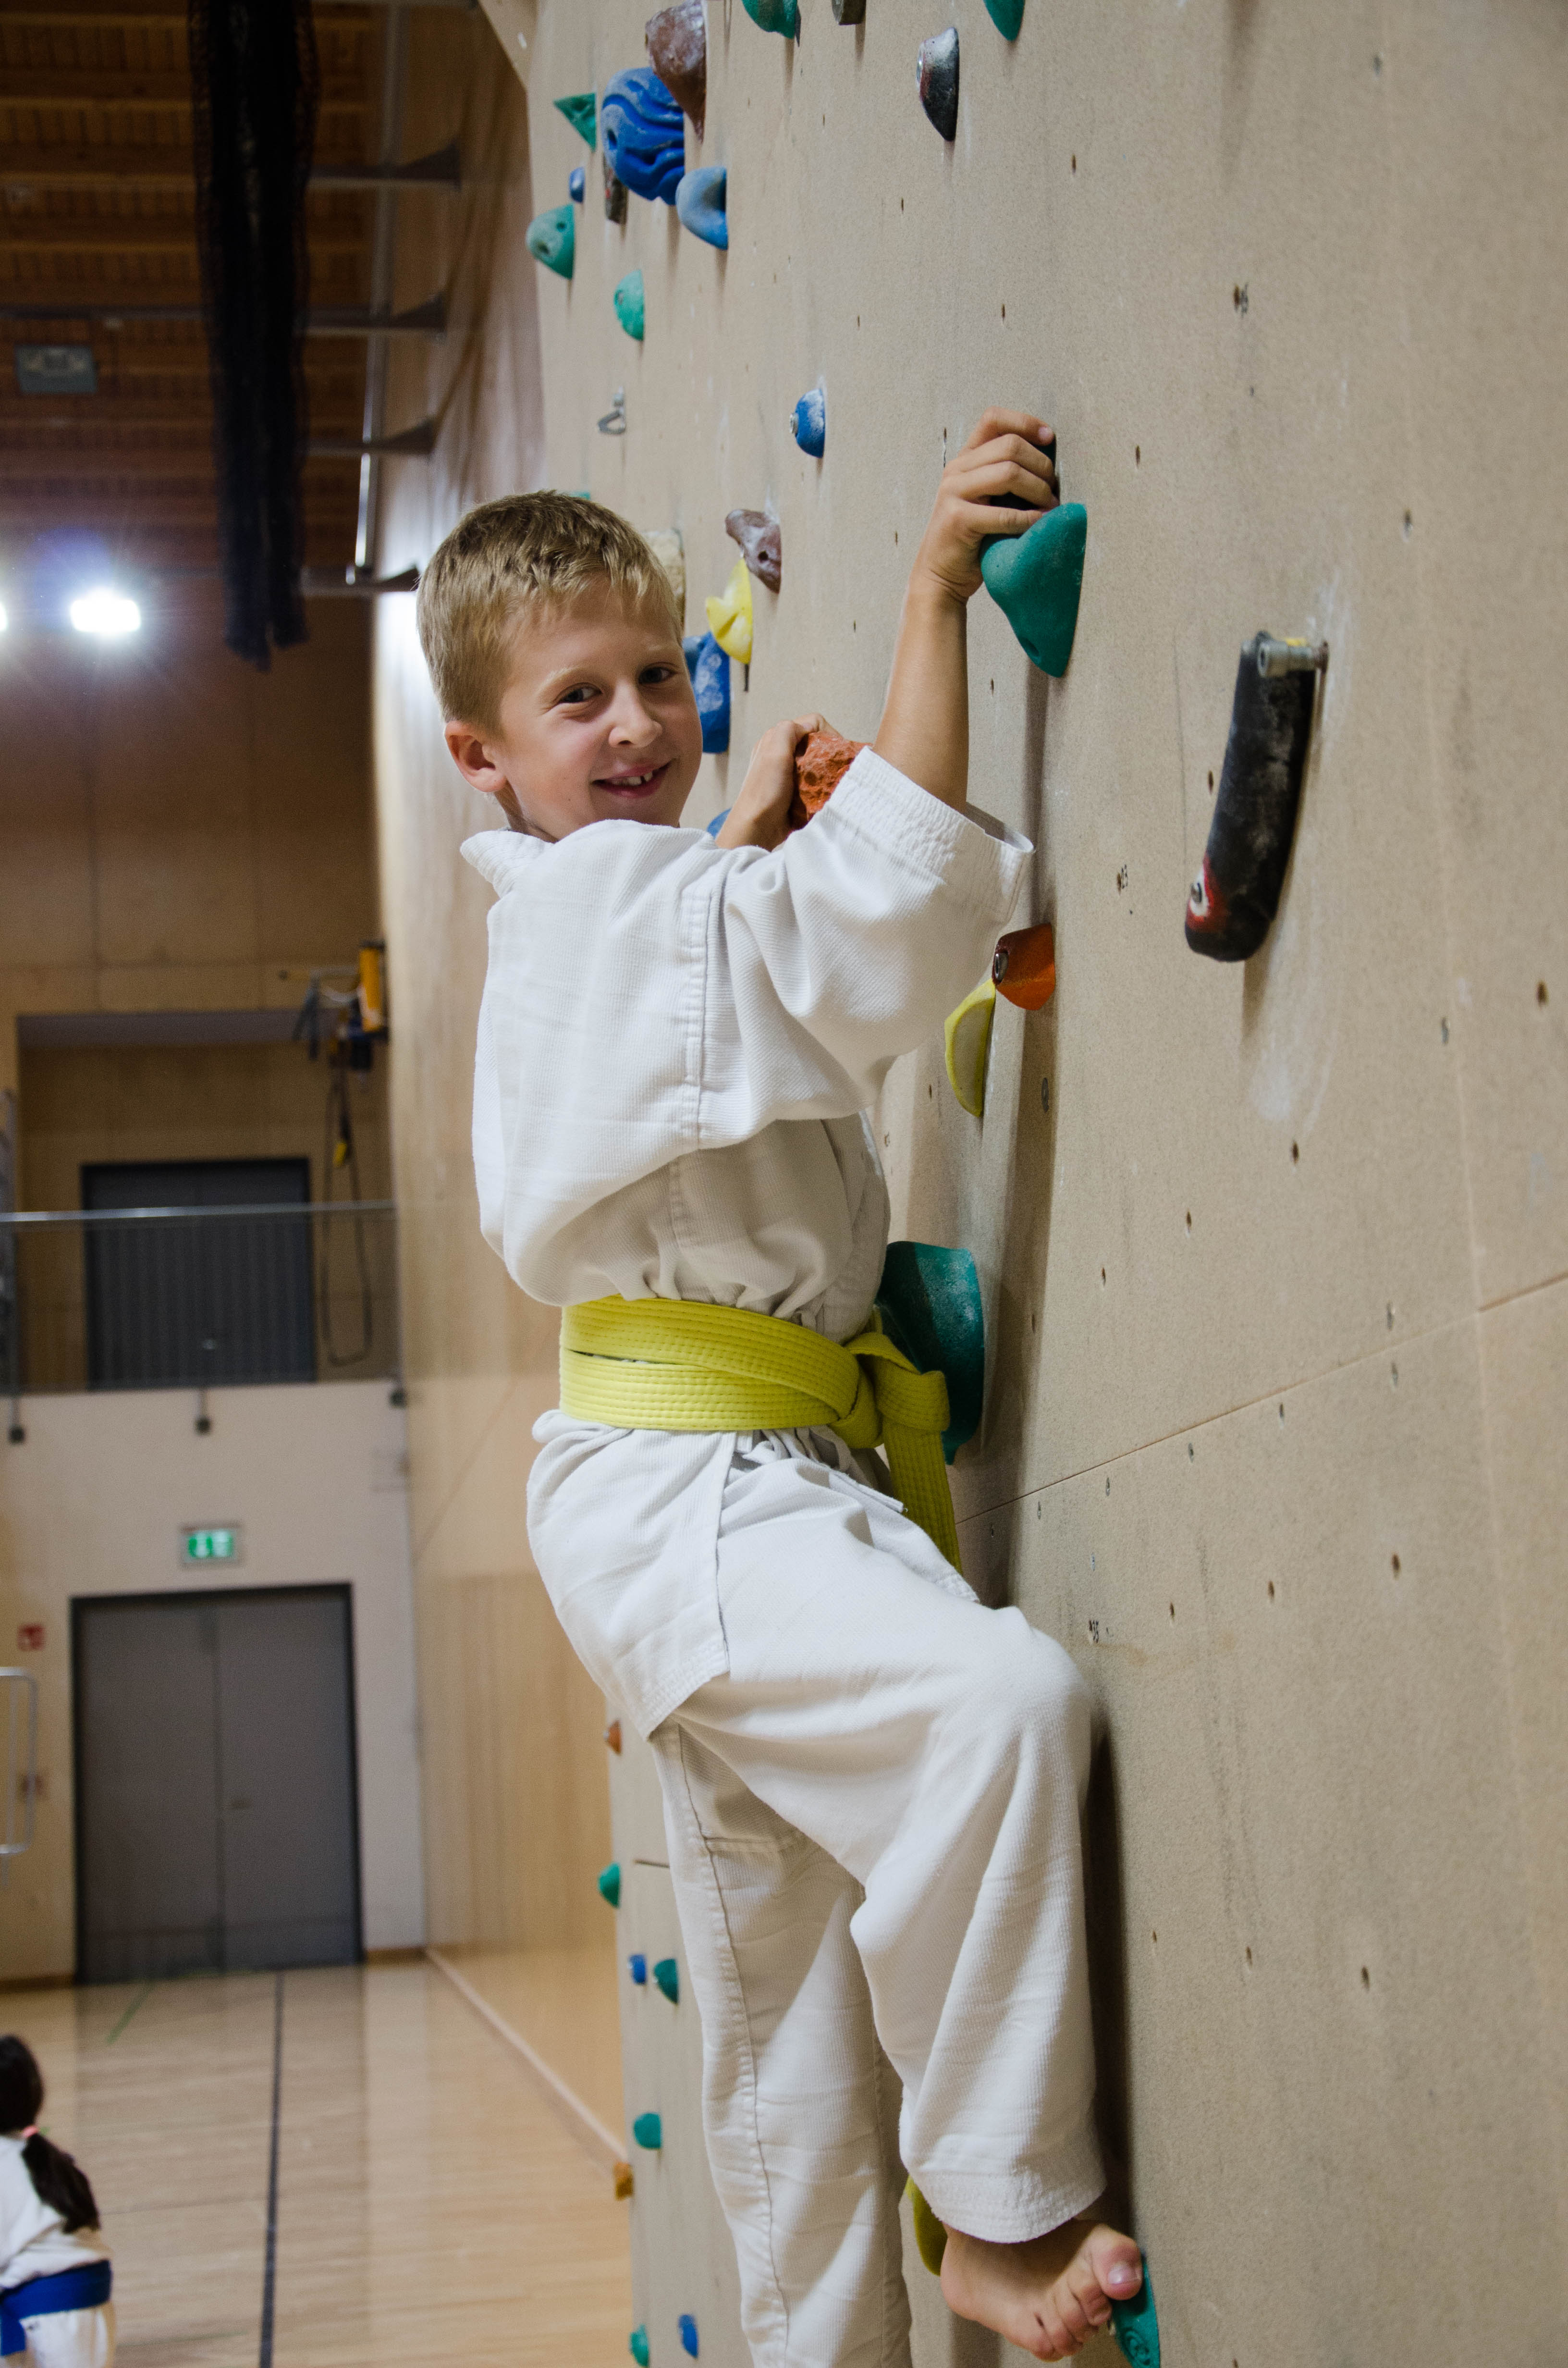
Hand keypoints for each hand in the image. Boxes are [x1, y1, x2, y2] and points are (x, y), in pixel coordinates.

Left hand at [713, 713, 831, 849]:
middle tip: (832, 769)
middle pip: (815, 743)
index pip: (812, 724)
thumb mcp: (775, 752)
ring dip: (825, 772)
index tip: (836, 752)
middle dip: (827, 755)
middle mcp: (781, 753)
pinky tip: (819, 795)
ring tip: (826, 784)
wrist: (756, 828)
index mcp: (776, 739)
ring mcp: (787, 773)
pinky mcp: (792, 791)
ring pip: (816, 763)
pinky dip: (820, 787)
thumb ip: (789, 730)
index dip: (828, 734)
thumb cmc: (764, 792)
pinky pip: (813, 782)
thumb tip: (810, 726)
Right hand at [911, 409, 1056, 604]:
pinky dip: (1029, 519)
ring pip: (1009, 472)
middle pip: (1009, 445)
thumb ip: (1004, 475)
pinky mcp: (957, 520)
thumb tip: (1050, 461)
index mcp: (964, 459)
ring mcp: (953, 493)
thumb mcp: (986, 498)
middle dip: (1041, 464)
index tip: (1049, 438)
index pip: (993, 419)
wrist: (940, 577)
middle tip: (1054, 487)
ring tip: (1050, 506)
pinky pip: (1005, 514)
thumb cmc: (973, 539)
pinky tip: (1041, 524)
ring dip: (1038, 489)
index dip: (1025, 422)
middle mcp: (956, 470)